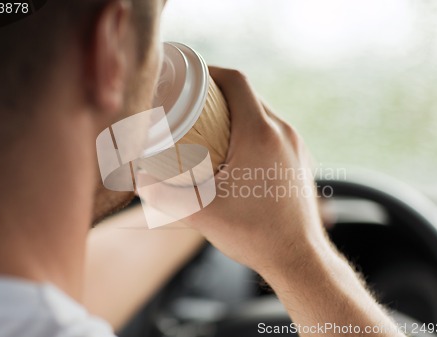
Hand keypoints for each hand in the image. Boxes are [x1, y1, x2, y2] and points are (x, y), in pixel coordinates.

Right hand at [137, 66, 326, 274]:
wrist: (299, 257)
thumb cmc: (254, 234)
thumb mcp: (201, 213)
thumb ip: (162, 194)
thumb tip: (136, 178)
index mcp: (260, 133)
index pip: (236, 81)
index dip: (211, 72)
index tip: (190, 77)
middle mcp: (283, 132)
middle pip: (248, 94)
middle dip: (219, 93)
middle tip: (193, 103)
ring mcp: (296, 145)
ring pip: (263, 112)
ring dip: (238, 111)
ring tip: (212, 125)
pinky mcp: (300, 159)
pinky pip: (275, 130)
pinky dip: (253, 128)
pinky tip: (238, 148)